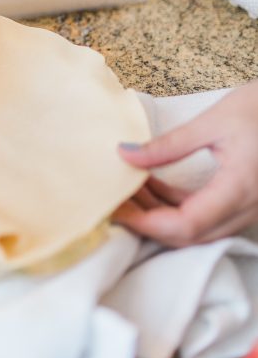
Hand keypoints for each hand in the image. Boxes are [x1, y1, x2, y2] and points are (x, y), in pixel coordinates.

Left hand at [113, 81, 257, 246]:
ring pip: (196, 228)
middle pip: (189, 235)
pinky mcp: (243, 202)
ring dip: (160, 214)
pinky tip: (152, 185)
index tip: (116, 209)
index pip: (186, 225)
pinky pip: (206, 215)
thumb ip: (168, 145)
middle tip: (113, 202)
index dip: (147, 223)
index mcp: (239, 189)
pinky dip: (176, 205)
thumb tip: (125, 154)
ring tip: (128, 187)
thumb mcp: (212, 121)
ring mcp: (248, 209)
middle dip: (147, 222)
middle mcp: (247, 209)